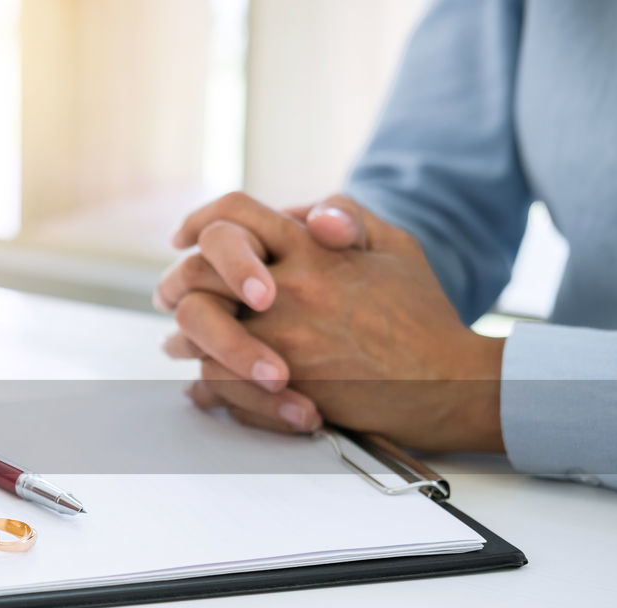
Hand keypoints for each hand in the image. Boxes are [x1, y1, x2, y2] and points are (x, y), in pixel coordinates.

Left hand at [158, 192, 503, 451]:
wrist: (448, 384)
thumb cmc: (423, 318)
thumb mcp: (394, 246)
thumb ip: (344, 216)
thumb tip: (297, 214)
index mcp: (313, 249)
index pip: (235, 215)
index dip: (200, 220)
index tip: (183, 237)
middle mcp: (290, 289)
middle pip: (198, 272)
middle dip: (175, 283)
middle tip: (168, 294)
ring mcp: (282, 338)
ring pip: (199, 330)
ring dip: (183, 337)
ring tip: (178, 344)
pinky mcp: (283, 384)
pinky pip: (217, 379)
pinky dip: (204, 383)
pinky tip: (202, 384)